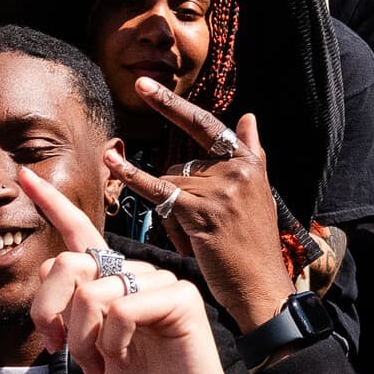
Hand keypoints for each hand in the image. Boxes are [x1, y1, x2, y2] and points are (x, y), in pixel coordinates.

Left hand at [16, 170, 238, 373]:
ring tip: (96, 366)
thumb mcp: (87, 345)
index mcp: (112, 278)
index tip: (26, 177)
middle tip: (58, 348)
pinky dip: (111, 342)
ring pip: (93, 293)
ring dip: (82, 339)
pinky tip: (119, 359)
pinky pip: (122, 310)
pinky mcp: (179, 296)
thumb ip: (69, 307)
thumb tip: (50, 271)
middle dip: (49, 311)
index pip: (80, 231)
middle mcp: (134, 271)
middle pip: (70, 264)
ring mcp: (159, 280)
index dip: (52, 204)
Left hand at [108, 85, 292, 327]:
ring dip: (173, 211)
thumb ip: (252, 153)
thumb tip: (249, 116)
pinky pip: (158, 190)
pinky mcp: (201, 212)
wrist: (262, 287)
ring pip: (170, 182)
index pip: (206, 125)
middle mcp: (236, 170)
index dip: (172, 105)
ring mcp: (219, 190)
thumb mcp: (260, 195)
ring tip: (199, 240)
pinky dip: (133, 179)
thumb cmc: (255, 247)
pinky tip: (111, 163)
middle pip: (181, 165)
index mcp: (249, 163)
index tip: (144, 86)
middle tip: (193, 217)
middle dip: (178, 193)